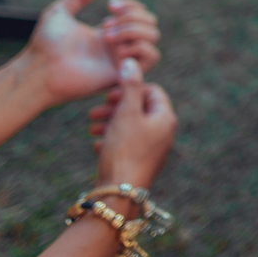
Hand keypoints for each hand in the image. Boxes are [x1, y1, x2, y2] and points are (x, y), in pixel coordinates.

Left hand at [22, 0, 160, 107]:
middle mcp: (118, 46)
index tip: (109, 5)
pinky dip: (139, 46)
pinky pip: (152, 56)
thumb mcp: (60, 11)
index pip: (138, 14)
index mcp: (107, 33)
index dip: (131, 4)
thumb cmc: (45, 45)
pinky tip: (116, 47)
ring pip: (153, 36)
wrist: (39, 70)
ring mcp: (122, 60)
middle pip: (150, 22)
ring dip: (134, 29)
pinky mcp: (124, 74)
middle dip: (133, 15)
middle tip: (106, 22)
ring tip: (107, 35)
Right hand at [89, 58, 176, 189]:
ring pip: (131, 128)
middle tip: (94, 111)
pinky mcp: (141, 165)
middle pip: (140, 110)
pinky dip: (112, 141)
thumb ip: (130, 86)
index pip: (153, 92)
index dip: (130, 88)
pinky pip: (127, 146)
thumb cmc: (124, 150)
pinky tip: (97, 145)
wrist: (119, 194)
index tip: (109, 94)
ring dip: (111, 124)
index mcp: (166, 119)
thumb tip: (132, 62)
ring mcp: (154, 151)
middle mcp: (164, 134)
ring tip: (91, 127)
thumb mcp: (126, 113)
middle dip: (116, 108)